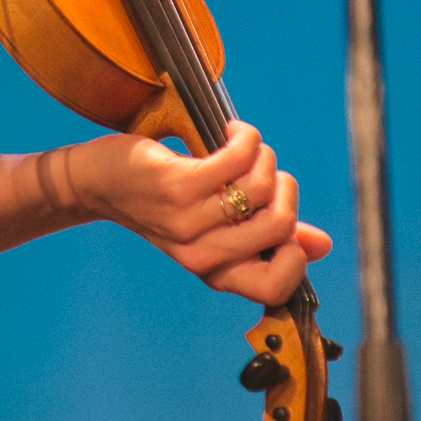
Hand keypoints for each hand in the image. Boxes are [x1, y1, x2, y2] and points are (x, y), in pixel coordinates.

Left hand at [61, 119, 330, 305]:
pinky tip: (233, 131)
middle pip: (280, 226)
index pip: (275, 288)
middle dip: (285, 187)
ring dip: (263, 157)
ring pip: (262, 189)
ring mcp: (188, 221)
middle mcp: (203, 254)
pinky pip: (238, 158)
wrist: (98, 182)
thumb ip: (266, 236)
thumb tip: (322, 245)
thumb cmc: (160, 201)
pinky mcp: (177, 185)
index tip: (284, 217)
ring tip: (243, 147)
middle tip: (263, 169)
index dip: (297, 255)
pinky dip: (246, 137)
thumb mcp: (213, 226)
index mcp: (215, 271)